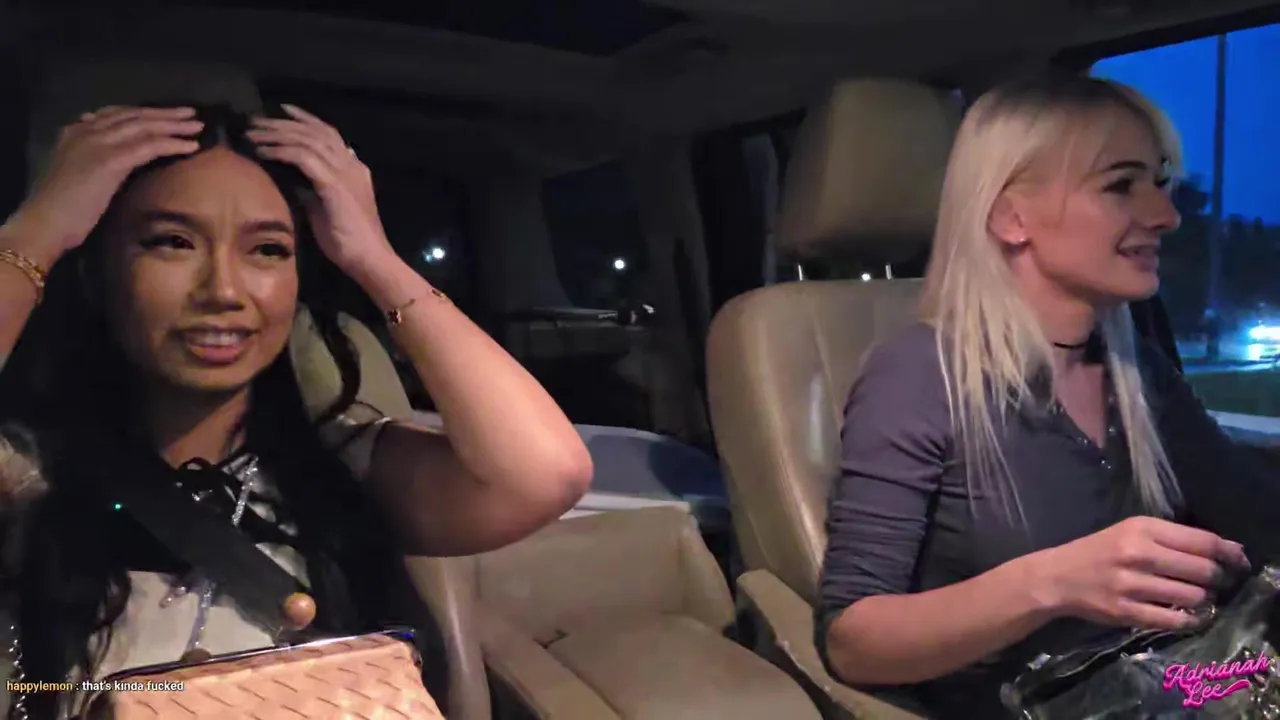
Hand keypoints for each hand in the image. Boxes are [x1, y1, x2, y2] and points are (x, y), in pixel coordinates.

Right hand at [3, 106, 201, 265]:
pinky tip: (191, 145)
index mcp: (76, 132)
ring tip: (197, 125)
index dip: (144, 113)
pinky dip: (172, 144)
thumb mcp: (78, 174)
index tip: (167, 113)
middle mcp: (87, 131)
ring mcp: (98, 143)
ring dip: (174, 125)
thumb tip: (118, 157)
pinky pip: (149, 146)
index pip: (116, 114)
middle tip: (191, 112)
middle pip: (134, 116)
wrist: (45, 222)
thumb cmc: (62, 209)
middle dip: (164, 113)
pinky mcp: (110, 161)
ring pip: (144, 127)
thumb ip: (94, 160)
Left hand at [246, 105, 394, 275]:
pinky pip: (302, 158)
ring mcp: (344, 173)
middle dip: (283, 123)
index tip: (282, 111)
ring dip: (277, 134)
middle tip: (256, 120)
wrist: (369, 259)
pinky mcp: (334, 185)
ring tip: (253, 133)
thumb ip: (311, 189)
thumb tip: (289, 177)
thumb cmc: (348, 241)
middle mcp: (351, 165)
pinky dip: (281, 151)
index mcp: (354, 169)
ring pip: (307, 140)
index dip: (305, 119)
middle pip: (315, 132)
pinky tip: (263, 151)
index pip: (328, 134)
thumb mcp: (325, 208)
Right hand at [1031, 516, 1249, 629]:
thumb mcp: (1131, 532)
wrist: (1058, 576)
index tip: (1239, 562)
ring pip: (1193, 596)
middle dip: (1216, 579)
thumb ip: (1174, 538)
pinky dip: (1188, 620)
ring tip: (1195, 598)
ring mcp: (1131, 584)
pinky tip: (1185, 615)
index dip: (1228, 553)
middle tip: (1213, 583)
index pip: (1201, 541)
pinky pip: (1173, 619)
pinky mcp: (1125, 611)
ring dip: (1202, 600)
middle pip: (1203, 570)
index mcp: (1141, 528)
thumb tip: (1228, 549)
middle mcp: (1138, 554)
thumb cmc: (1099, 551)